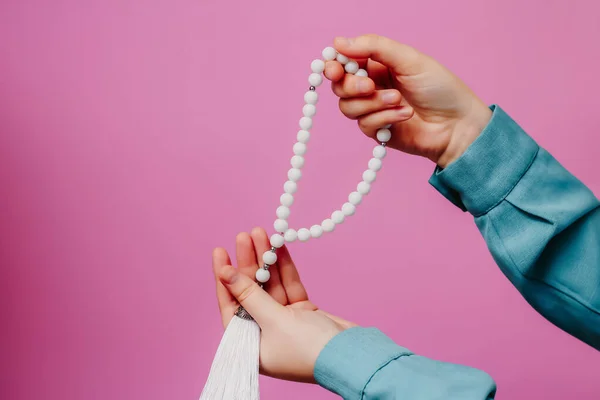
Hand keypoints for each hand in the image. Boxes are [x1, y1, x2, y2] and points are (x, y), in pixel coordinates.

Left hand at [212, 228, 356, 382]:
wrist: (350, 356)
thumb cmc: (307, 348)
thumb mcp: (273, 320)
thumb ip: (249, 294)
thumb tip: (225, 272)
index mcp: (248, 343)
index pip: (230, 304)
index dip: (225, 277)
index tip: (221, 250)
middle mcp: (263, 332)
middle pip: (251, 291)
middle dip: (249, 262)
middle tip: (245, 235)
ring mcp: (284, 322)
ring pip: (270, 285)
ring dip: (266, 260)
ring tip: (261, 233)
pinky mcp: (302, 312)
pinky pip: (288, 286)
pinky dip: (284, 268)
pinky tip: (278, 247)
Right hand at [325, 34, 491, 167]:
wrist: (457, 124)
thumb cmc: (440, 88)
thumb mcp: (408, 59)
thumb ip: (373, 47)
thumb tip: (339, 42)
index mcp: (377, 64)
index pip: (343, 62)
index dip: (333, 65)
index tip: (334, 68)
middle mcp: (371, 86)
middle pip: (339, 87)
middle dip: (351, 86)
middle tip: (370, 86)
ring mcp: (373, 110)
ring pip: (348, 107)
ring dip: (373, 103)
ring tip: (398, 100)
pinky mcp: (377, 131)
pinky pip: (364, 124)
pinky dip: (385, 118)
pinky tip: (405, 115)